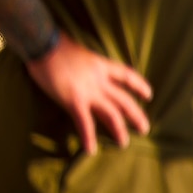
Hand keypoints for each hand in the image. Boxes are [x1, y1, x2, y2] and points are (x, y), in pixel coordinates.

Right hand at [25, 33, 151, 154]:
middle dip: (136, 115)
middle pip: (124, 100)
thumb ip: (83, 61)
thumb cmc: (54, 42)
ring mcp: (88, 91)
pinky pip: (84, 122)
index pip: (126, 75)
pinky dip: (88, 137)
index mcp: (100, 65)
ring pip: (111, 114)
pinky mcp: (74, 100)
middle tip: (144, 129)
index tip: (149, 95)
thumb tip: (78, 63)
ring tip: (122, 143)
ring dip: (119, 130)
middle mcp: (99, 80)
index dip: (139, 86)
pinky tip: (90, 150)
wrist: (43, 42)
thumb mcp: (77, 49)